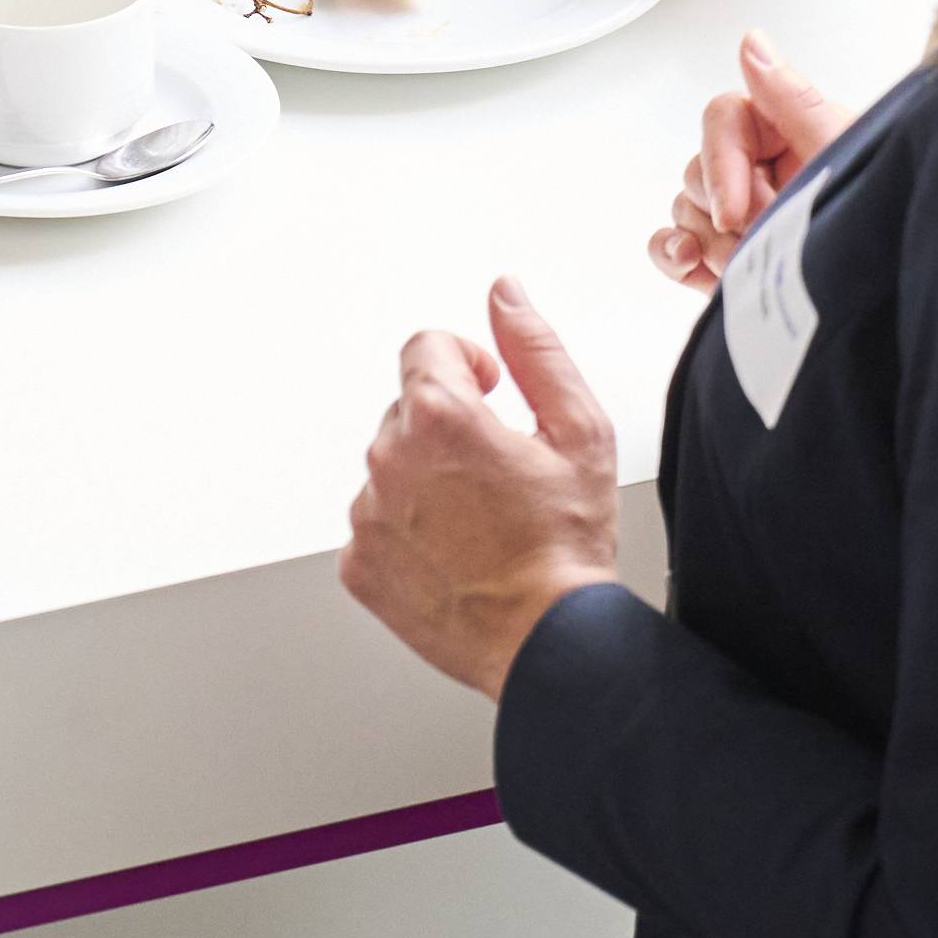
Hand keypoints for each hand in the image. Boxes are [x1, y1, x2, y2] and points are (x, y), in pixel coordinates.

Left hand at [342, 280, 621, 699]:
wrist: (550, 642)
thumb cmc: (568, 545)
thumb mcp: (578, 430)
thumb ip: (536, 349)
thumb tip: (505, 295)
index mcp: (440, 416)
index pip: (426, 346)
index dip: (466, 363)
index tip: (489, 391)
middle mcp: (390, 458)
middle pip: (408, 409)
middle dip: (449, 426)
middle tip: (499, 472)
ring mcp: (368, 514)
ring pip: (391, 466)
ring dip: (428, 478)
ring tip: (482, 520)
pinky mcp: (359, 564)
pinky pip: (375, 523)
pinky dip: (407, 530)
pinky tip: (455, 553)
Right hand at [648, 31, 859, 289]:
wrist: (891, 304)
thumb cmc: (880, 226)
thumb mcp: (843, 161)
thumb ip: (794, 101)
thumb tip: (752, 42)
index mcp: (792, 133)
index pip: (725, 119)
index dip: (720, 163)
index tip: (734, 212)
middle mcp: (765, 170)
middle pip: (699, 167)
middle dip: (720, 214)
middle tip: (758, 246)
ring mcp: (744, 216)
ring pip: (685, 207)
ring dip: (705, 242)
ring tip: (746, 270)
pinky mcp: (727, 258)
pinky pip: (673, 244)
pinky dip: (674, 255)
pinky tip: (697, 268)